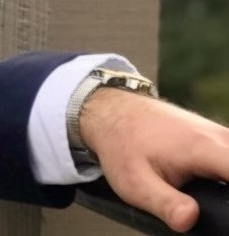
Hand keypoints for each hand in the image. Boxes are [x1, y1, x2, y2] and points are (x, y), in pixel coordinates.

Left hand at [81, 87, 228, 231]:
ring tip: (208, 197)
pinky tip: (214, 184)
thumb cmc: (121, 145)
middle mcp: (218, 136)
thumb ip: (166, 204)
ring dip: (226, 183)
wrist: (112, 111)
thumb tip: (190, 219)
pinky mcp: (216, 135)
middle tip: (213, 203)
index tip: (225, 207)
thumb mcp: (136, 183)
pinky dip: (224, 170)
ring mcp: (219, 132)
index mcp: (204, 148)